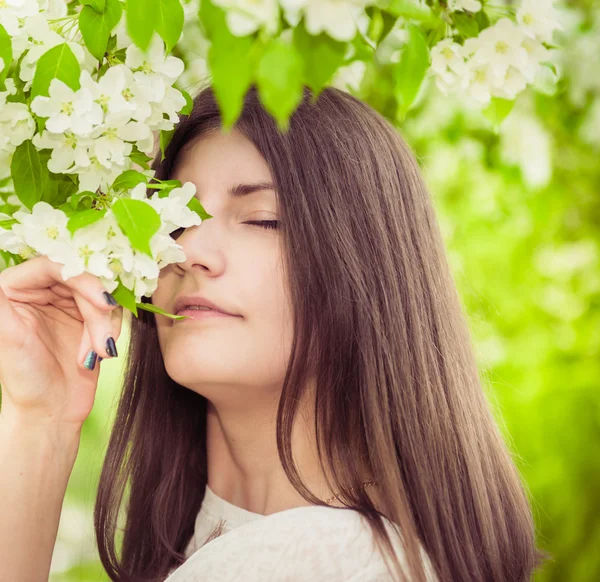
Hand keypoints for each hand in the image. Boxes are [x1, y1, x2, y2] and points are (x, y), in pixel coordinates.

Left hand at [0, 256, 123, 430]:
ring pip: (100, 296)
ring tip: (98, 354)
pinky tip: (99, 355)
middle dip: (97, 311)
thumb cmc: (26, 381)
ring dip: (104, 326)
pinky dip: (111, 332)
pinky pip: (111, 312)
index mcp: (15, 289)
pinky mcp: (89, 319)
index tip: (103, 303)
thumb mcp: (10, 338)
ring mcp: (67, 304)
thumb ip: (0, 302)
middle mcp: (41, 292)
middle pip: (82, 280)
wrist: (53, 413)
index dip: (82, 279)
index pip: (52, 266)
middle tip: (103, 340)